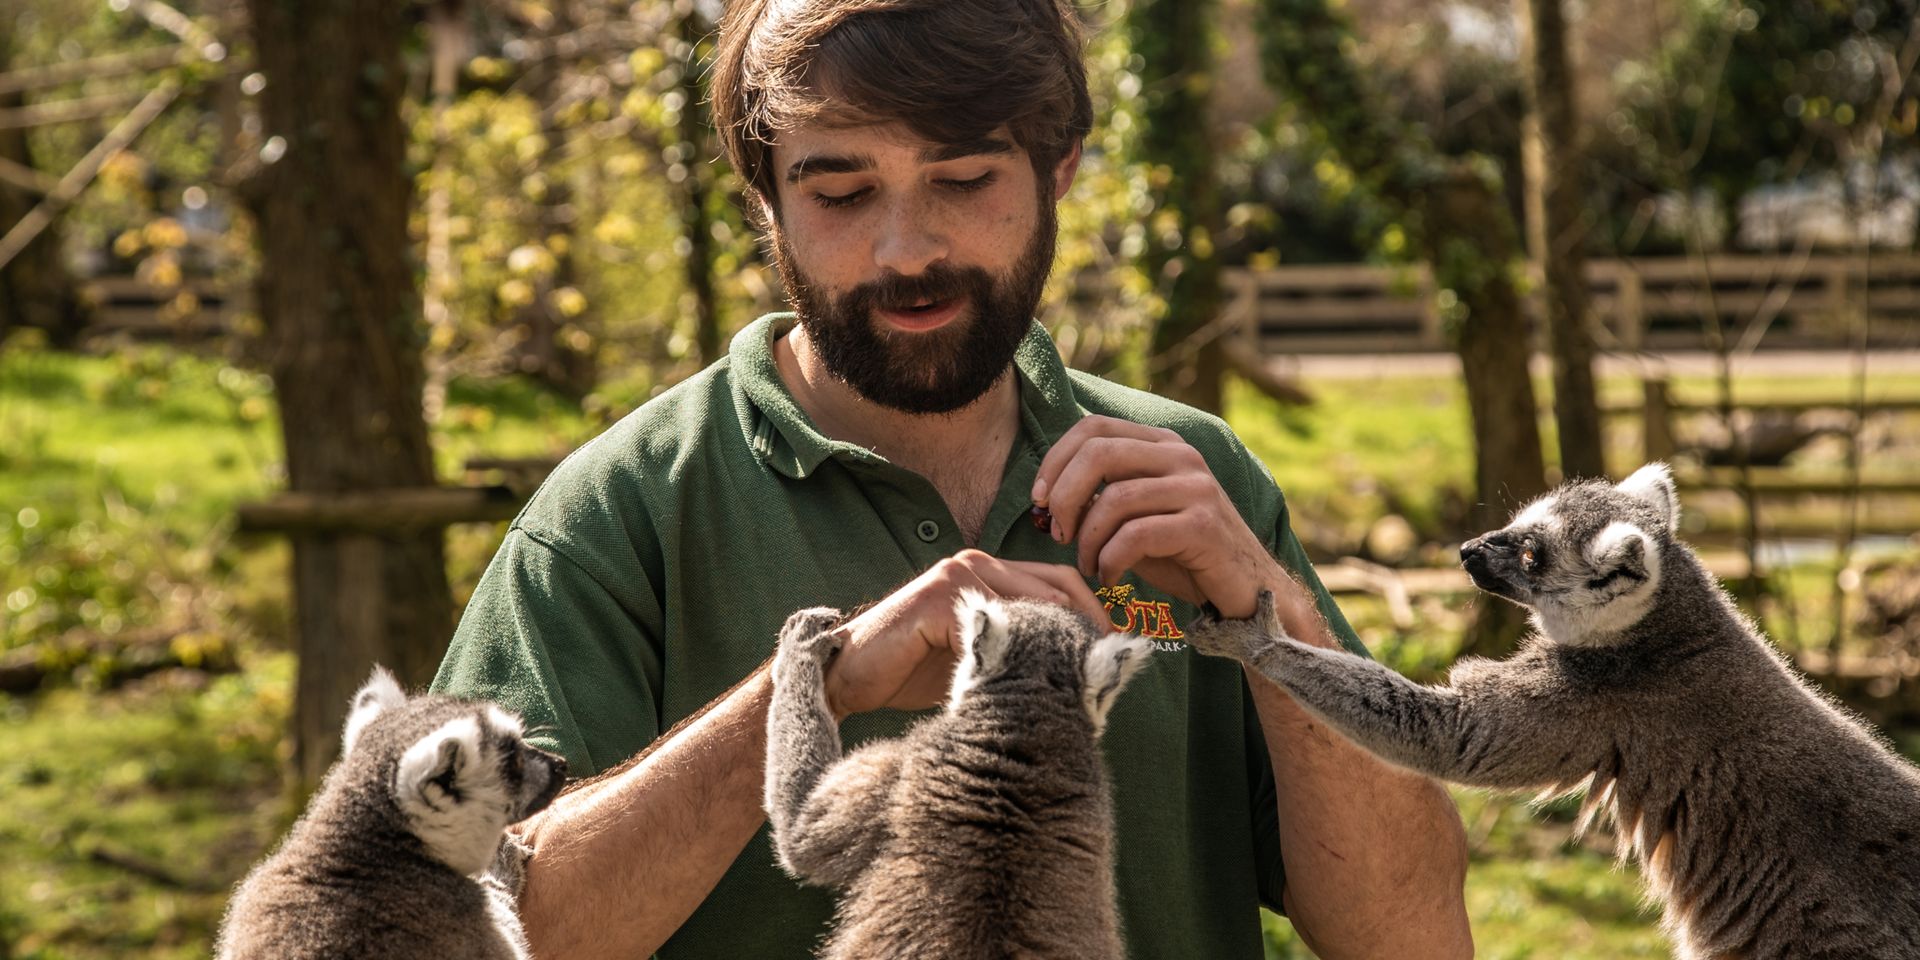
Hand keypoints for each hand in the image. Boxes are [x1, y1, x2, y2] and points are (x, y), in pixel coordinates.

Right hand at [821, 550, 1106, 718]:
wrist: (849, 676)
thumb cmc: (911, 671)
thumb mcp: (977, 657)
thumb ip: (1017, 650)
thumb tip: (1079, 674)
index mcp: (988, 572)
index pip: (1058, 580)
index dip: (1092, 613)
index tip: (1119, 651)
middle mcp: (976, 563)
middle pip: (1055, 583)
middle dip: (1088, 624)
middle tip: (1112, 664)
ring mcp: (957, 573)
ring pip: (1032, 601)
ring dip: (1060, 639)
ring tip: (1082, 674)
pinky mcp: (939, 595)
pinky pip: (995, 620)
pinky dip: (1019, 650)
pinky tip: (1035, 678)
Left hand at [1032, 415, 1283, 618]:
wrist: (1244, 589)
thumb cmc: (1182, 554)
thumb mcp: (1139, 515)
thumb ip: (1104, 495)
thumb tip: (1047, 495)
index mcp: (1162, 444)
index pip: (1093, 428)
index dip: (1055, 460)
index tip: (1039, 501)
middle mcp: (1181, 456)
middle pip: (1099, 453)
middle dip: (1064, 496)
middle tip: (1058, 533)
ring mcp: (1196, 488)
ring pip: (1115, 498)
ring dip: (1087, 539)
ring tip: (1088, 564)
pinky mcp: (1203, 525)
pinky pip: (1136, 535)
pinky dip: (1110, 560)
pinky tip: (1110, 576)